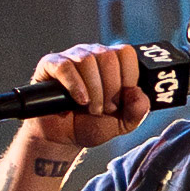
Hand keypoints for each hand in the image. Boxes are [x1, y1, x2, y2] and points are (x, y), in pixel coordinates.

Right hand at [25, 43, 150, 148]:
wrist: (64, 138)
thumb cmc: (93, 124)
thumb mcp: (123, 123)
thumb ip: (138, 110)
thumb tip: (137, 92)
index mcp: (114, 62)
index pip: (126, 53)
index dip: (128, 78)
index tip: (122, 100)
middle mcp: (93, 54)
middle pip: (108, 57)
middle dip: (111, 89)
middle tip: (106, 109)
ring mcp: (72, 57)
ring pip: (88, 61)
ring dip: (94, 91)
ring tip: (91, 108)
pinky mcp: (51, 65)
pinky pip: (65, 67)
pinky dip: (75, 86)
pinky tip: (79, 100)